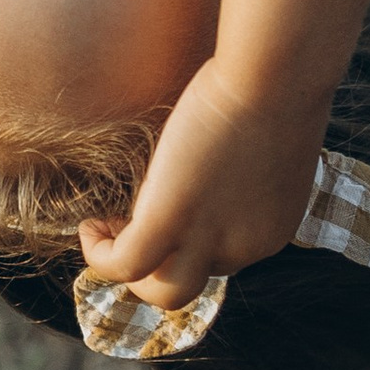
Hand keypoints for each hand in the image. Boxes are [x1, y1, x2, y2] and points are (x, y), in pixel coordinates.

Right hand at [75, 55, 321, 308]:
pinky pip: (125, 264)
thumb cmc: (281, 85)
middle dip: (157, 259)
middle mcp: (244, 248)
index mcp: (270, 231)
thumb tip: (225, 149)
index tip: (158, 202)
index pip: (221, 257)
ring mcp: (208, 237)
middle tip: (126, 220)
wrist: (276, 75)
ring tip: (104, 233)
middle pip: (194, 276)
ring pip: (165, 294)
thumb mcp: (270, 141)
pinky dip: (100, 254)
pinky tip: (88, 225)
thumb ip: (250, 163)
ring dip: (133, 273)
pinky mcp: (169, 217)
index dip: (185, 239)